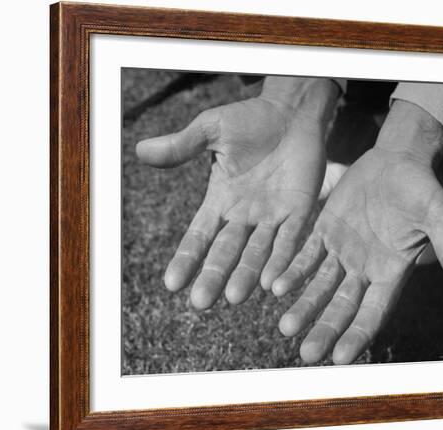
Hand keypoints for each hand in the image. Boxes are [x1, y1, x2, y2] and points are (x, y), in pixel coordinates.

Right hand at [136, 76, 338, 309]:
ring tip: (234, 296)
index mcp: (220, 201)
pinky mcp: (301, 211)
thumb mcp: (212, 130)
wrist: (292, 113)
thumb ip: (183, 145)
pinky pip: (290, 240)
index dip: (186, 258)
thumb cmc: (250, 120)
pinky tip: (273, 281)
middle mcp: (244, 216)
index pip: (199, 236)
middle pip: (226, 252)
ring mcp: (273, 217)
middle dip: (214, 276)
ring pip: (257, 252)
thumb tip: (141, 151)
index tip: (172, 283)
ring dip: (247, 275)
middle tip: (201, 302)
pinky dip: (281, 260)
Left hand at [272, 100, 442, 363]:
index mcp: (391, 272)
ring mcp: (342, 251)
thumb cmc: (422, 188)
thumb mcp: (437, 214)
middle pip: (342, 307)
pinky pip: (306, 255)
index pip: (373, 312)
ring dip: (303, 305)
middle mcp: (364, 268)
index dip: (357, 335)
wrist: (396, 161)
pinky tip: (275, 286)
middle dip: (325, 329)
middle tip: (306, 353)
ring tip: (285, 327)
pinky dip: (293, 270)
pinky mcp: (324, 231)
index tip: (340, 359)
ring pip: (319, 285)